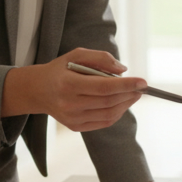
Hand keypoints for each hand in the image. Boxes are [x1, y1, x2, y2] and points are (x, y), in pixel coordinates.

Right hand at [1, 48, 143, 131]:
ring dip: (126, 105)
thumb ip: (101, 58)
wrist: (38, 90)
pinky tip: (121, 104)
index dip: (126, 85)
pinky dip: (117, 113)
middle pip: (109, 102)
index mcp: (68, 84)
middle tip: (141, 88)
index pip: (104, 87)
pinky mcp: (75, 126)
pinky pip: (103, 122)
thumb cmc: (60, 69)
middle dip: (129, 94)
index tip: (143, 82)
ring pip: (109, 114)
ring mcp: (71, 118)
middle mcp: (69, 104)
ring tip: (133, 95)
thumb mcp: (76, 55)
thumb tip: (123, 70)